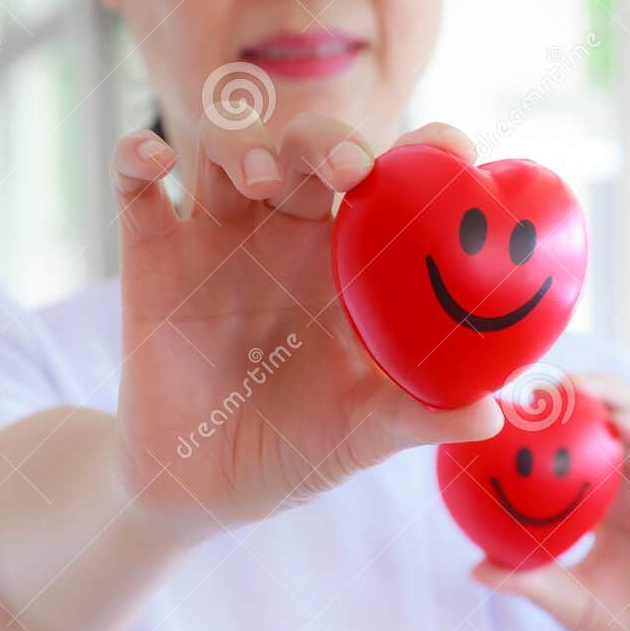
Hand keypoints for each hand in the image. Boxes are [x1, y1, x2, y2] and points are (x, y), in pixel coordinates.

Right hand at [109, 114, 500, 539]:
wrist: (202, 491)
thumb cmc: (295, 452)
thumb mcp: (361, 436)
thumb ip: (419, 416)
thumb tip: (493, 413)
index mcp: (348, 263)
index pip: (393, 180)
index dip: (425, 151)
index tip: (454, 151)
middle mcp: (286, 235)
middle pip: (309, 146)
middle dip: (329, 139)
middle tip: (352, 168)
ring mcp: (217, 239)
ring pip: (228, 149)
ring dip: (248, 144)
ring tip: (265, 181)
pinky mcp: (153, 257)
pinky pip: (136, 185)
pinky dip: (138, 155)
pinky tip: (153, 157)